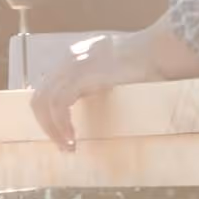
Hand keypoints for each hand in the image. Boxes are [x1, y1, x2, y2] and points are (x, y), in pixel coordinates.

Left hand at [18, 20, 191, 152]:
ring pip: (43, 102)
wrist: (158, 51)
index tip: (62, 134)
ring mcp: (72, 66)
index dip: (50, 115)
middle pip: (39, 96)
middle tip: (63, 146)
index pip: (48, 88)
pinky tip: (72, 138)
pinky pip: (59, 104)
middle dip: (47, 125)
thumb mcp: (117, 70)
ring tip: (68, 147)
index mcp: (74, 57)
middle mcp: (68, 59)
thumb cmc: (148, 62)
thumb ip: (102, 81)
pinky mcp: (81, 76)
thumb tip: (103, 101)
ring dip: (52, 129)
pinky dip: (61, 124)